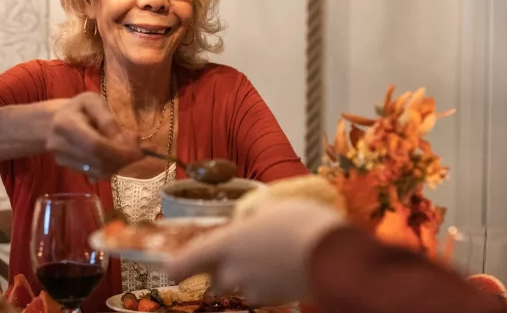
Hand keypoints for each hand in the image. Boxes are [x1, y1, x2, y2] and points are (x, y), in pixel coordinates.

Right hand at [45, 92, 140, 178]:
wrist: (52, 121)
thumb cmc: (78, 108)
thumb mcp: (93, 102)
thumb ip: (108, 120)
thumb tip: (126, 141)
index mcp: (66, 124)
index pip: (96, 145)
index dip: (119, 152)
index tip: (137, 152)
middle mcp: (60, 144)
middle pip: (98, 161)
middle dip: (122, 160)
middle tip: (137, 153)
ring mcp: (62, 159)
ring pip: (97, 171)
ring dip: (118, 165)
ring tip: (127, 153)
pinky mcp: (67, 167)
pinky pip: (94, 174)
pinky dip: (109, 168)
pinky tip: (114, 157)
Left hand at [165, 200, 344, 305]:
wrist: (334, 253)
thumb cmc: (301, 222)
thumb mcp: (270, 207)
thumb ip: (249, 218)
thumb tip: (246, 221)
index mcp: (225, 245)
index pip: (183, 265)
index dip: (176, 267)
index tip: (172, 268)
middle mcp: (232, 272)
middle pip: (213, 279)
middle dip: (221, 270)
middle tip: (241, 253)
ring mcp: (253, 290)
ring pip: (239, 287)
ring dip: (247, 276)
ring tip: (271, 257)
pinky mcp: (274, 300)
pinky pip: (262, 292)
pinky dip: (268, 283)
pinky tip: (285, 267)